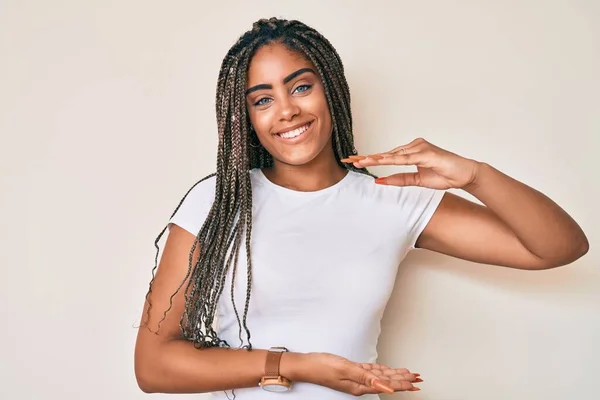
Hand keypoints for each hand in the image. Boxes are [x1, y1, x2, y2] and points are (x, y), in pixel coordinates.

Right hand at [296, 352, 421, 395]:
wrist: (306, 365)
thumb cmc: (322, 367)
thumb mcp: (346, 370)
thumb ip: (367, 378)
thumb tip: (386, 387)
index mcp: (360, 385)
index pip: (387, 384)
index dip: (402, 384)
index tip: (415, 384)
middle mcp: (360, 383)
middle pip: (387, 381)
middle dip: (403, 380)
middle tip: (417, 379)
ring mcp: (356, 377)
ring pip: (381, 376)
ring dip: (395, 375)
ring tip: (408, 375)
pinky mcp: (351, 370)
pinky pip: (371, 371)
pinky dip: (382, 370)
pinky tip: (387, 371)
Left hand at [341, 138, 480, 189]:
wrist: (465, 175)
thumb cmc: (444, 175)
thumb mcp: (417, 181)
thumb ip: (399, 180)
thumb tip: (379, 181)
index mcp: (411, 152)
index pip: (386, 156)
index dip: (370, 159)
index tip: (354, 161)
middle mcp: (413, 147)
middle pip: (385, 153)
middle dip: (366, 157)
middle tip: (348, 159)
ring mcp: (419, 147)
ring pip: (392, 154)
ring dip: (375, 158)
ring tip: (359, 161)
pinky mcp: (426, 152)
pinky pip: (405, 157)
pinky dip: (391, 160)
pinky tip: (380, 161)